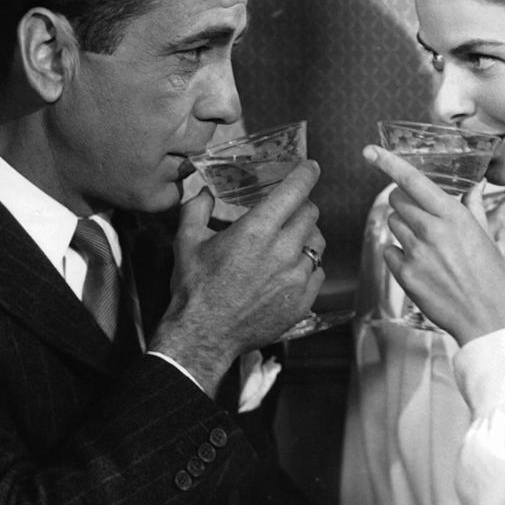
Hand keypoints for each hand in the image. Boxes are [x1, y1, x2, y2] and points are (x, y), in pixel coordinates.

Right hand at [152, 160, 325, 391]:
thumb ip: (196, 209)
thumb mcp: (186, 242)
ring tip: (289, 242)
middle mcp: (283, 251)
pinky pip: (318, 273)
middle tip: (288, 211)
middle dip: (301, 206)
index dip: (306, 174)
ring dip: (306, 236)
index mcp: (256, 230)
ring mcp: (296, 278)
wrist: (203, 336)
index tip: (310, 168)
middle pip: (310, 214)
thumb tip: (204, 192)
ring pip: (318, 243)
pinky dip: (308, 267)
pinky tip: (289, 271)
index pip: (295, 190)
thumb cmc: (194, 288)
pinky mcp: (302, 302)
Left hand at [363, 145, 504, 344]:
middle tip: (419, 215)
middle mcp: (432, 230)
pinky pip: (389, 251)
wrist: (488, 320)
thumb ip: (473, 208)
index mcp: (454, 217)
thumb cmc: (493, 279)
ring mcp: (416, 253)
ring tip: (425, 245)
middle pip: (397, 201)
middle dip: (403, 202)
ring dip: (403, 227)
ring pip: (392, 224)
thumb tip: (473, 186)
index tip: (370, 151)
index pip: (414, 181)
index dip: (388, 163)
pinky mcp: (405, 275)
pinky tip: (418, 263)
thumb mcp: (488, 238)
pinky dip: (398, 253)